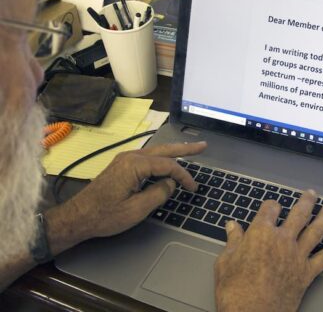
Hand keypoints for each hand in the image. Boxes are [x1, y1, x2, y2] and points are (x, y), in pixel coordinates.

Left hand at [44, 141, 206, 254]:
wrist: (79, 216)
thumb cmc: (107, 215)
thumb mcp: (137, 209)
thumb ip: (159, 193)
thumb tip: (171, 183)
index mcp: (135, 164)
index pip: (168, 165)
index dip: (183, 175)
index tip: (193, 188)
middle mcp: (131, 156)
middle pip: (164, 149)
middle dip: (184, 148)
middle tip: (203, 146)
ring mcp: (125, 159)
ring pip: (155, 151)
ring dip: (173, 151)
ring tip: (190, 150)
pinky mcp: (122, 165)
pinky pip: (147, 157)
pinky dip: (161, 158)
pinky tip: (167, 160)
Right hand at [215, 190, 322, 311]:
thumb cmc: (235, 289)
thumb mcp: (226, 260)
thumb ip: (232, 241)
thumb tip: (232, 226)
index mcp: (261, 232)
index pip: (269, 208)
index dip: (270, 205)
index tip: (270, 207)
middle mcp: (282, 240)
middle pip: (298, 214)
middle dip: (306, 202)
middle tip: (312, 193)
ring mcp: (296, 256)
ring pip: (315, 231)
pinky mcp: (306, 274)